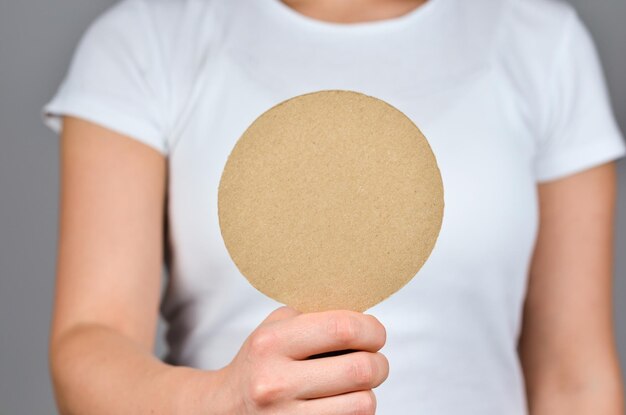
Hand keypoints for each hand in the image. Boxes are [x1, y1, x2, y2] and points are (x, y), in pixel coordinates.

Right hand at [219, 306, 388, 413]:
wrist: (223, 409)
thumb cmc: (260, 362)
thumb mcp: (274, 329)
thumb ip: (314, 318)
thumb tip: (365, 320)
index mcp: (271, 344)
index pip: (341, 329)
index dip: (371, 330)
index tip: (375, 333)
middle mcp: (275, 382)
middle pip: (360, 369)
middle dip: (379, 363)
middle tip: (374, 360)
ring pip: (363, 403)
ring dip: (368, 392)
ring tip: (356, 385)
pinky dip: (356, 411)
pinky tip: (342, 402)